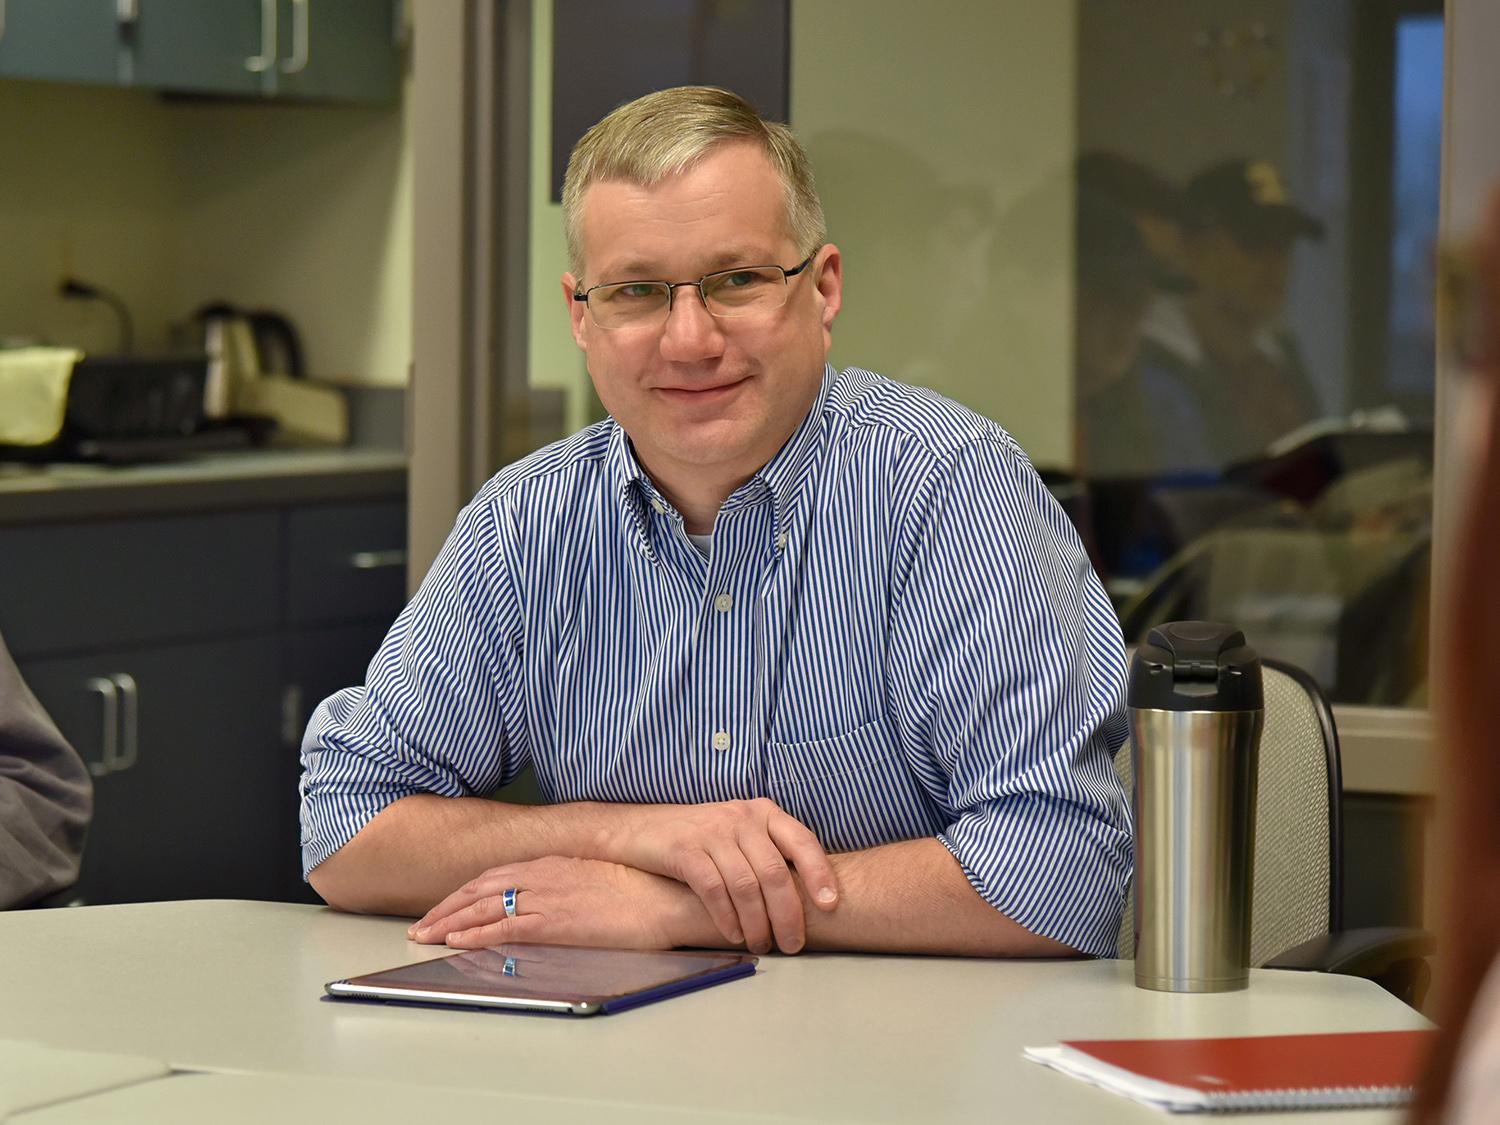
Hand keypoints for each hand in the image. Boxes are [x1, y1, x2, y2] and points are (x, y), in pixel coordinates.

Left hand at [406, 855, 702, 949]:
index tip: (446, 906)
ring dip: (450, 922)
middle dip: (446, 907)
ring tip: (425, 936)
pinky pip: (506, 928)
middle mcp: (544, 876)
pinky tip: (457, 942)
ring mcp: (549, 898)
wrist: (666, 897)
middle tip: (421, 925)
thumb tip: (552, 898)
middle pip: (481, 889)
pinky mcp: (557, 922)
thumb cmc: (642, 890)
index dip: (465, 892)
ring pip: (485, 908)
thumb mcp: (598, 877)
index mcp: (554, 864)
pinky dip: (477, 934)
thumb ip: (569, 884)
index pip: (496, 877)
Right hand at [609, 799, 838, 954]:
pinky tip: (733, 935)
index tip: (830, 905)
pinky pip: (713, 889)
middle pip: (774, 871)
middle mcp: (741, 817)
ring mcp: (712, 832)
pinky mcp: (684, 850)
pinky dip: (727, 918)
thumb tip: (807, 897)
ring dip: (757, 923)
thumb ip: (769, 853)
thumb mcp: (740, 834)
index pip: (802, 841)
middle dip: (787, 914)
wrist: (643, 829)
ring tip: (761, 945)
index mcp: (763, 812)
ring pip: (745, 885)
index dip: (820, 873)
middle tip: (792, 944)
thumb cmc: (700, 838)